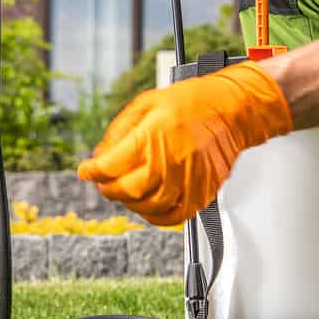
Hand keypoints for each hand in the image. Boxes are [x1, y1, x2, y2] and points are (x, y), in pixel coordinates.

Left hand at [77, 61, 292, 225]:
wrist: (232, 109)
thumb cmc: (193, 101)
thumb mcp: (147, 103)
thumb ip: (119, 130)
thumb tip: (100, 155)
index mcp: (153, 136)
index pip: (110, 165)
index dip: (92, 171)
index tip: (86, 171)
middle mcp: (170, 161)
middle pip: (127, 189)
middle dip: (108, 188)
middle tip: (103, 183)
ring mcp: (187, 180)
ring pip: (147, 206)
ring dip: (129, 202)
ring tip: (125, 192)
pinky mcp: (202, 193)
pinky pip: (173, 217)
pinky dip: (154, 216)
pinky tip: (147, 206)